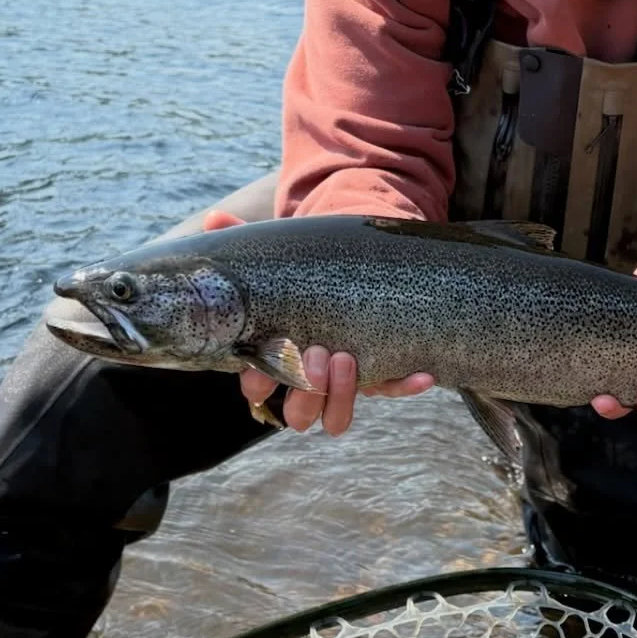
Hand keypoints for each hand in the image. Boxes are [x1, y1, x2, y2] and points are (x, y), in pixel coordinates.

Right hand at [202, 210, 434, 434]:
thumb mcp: (274, 254)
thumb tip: (214, 220)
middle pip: (299, 413)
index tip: (261, 368)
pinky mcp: (378, 373)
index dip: (258, 383)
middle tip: (317, 353)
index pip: (256, 385)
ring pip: (336, 417)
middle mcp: (306, 379)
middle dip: (306, 391)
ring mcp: (343, 382)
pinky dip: (405, 386)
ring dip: (342, 396)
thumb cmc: (301, 266)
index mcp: (273, 357)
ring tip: (347, 358)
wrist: (348, 261)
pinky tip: (422, 373)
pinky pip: (391, 389)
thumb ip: (240, 239)